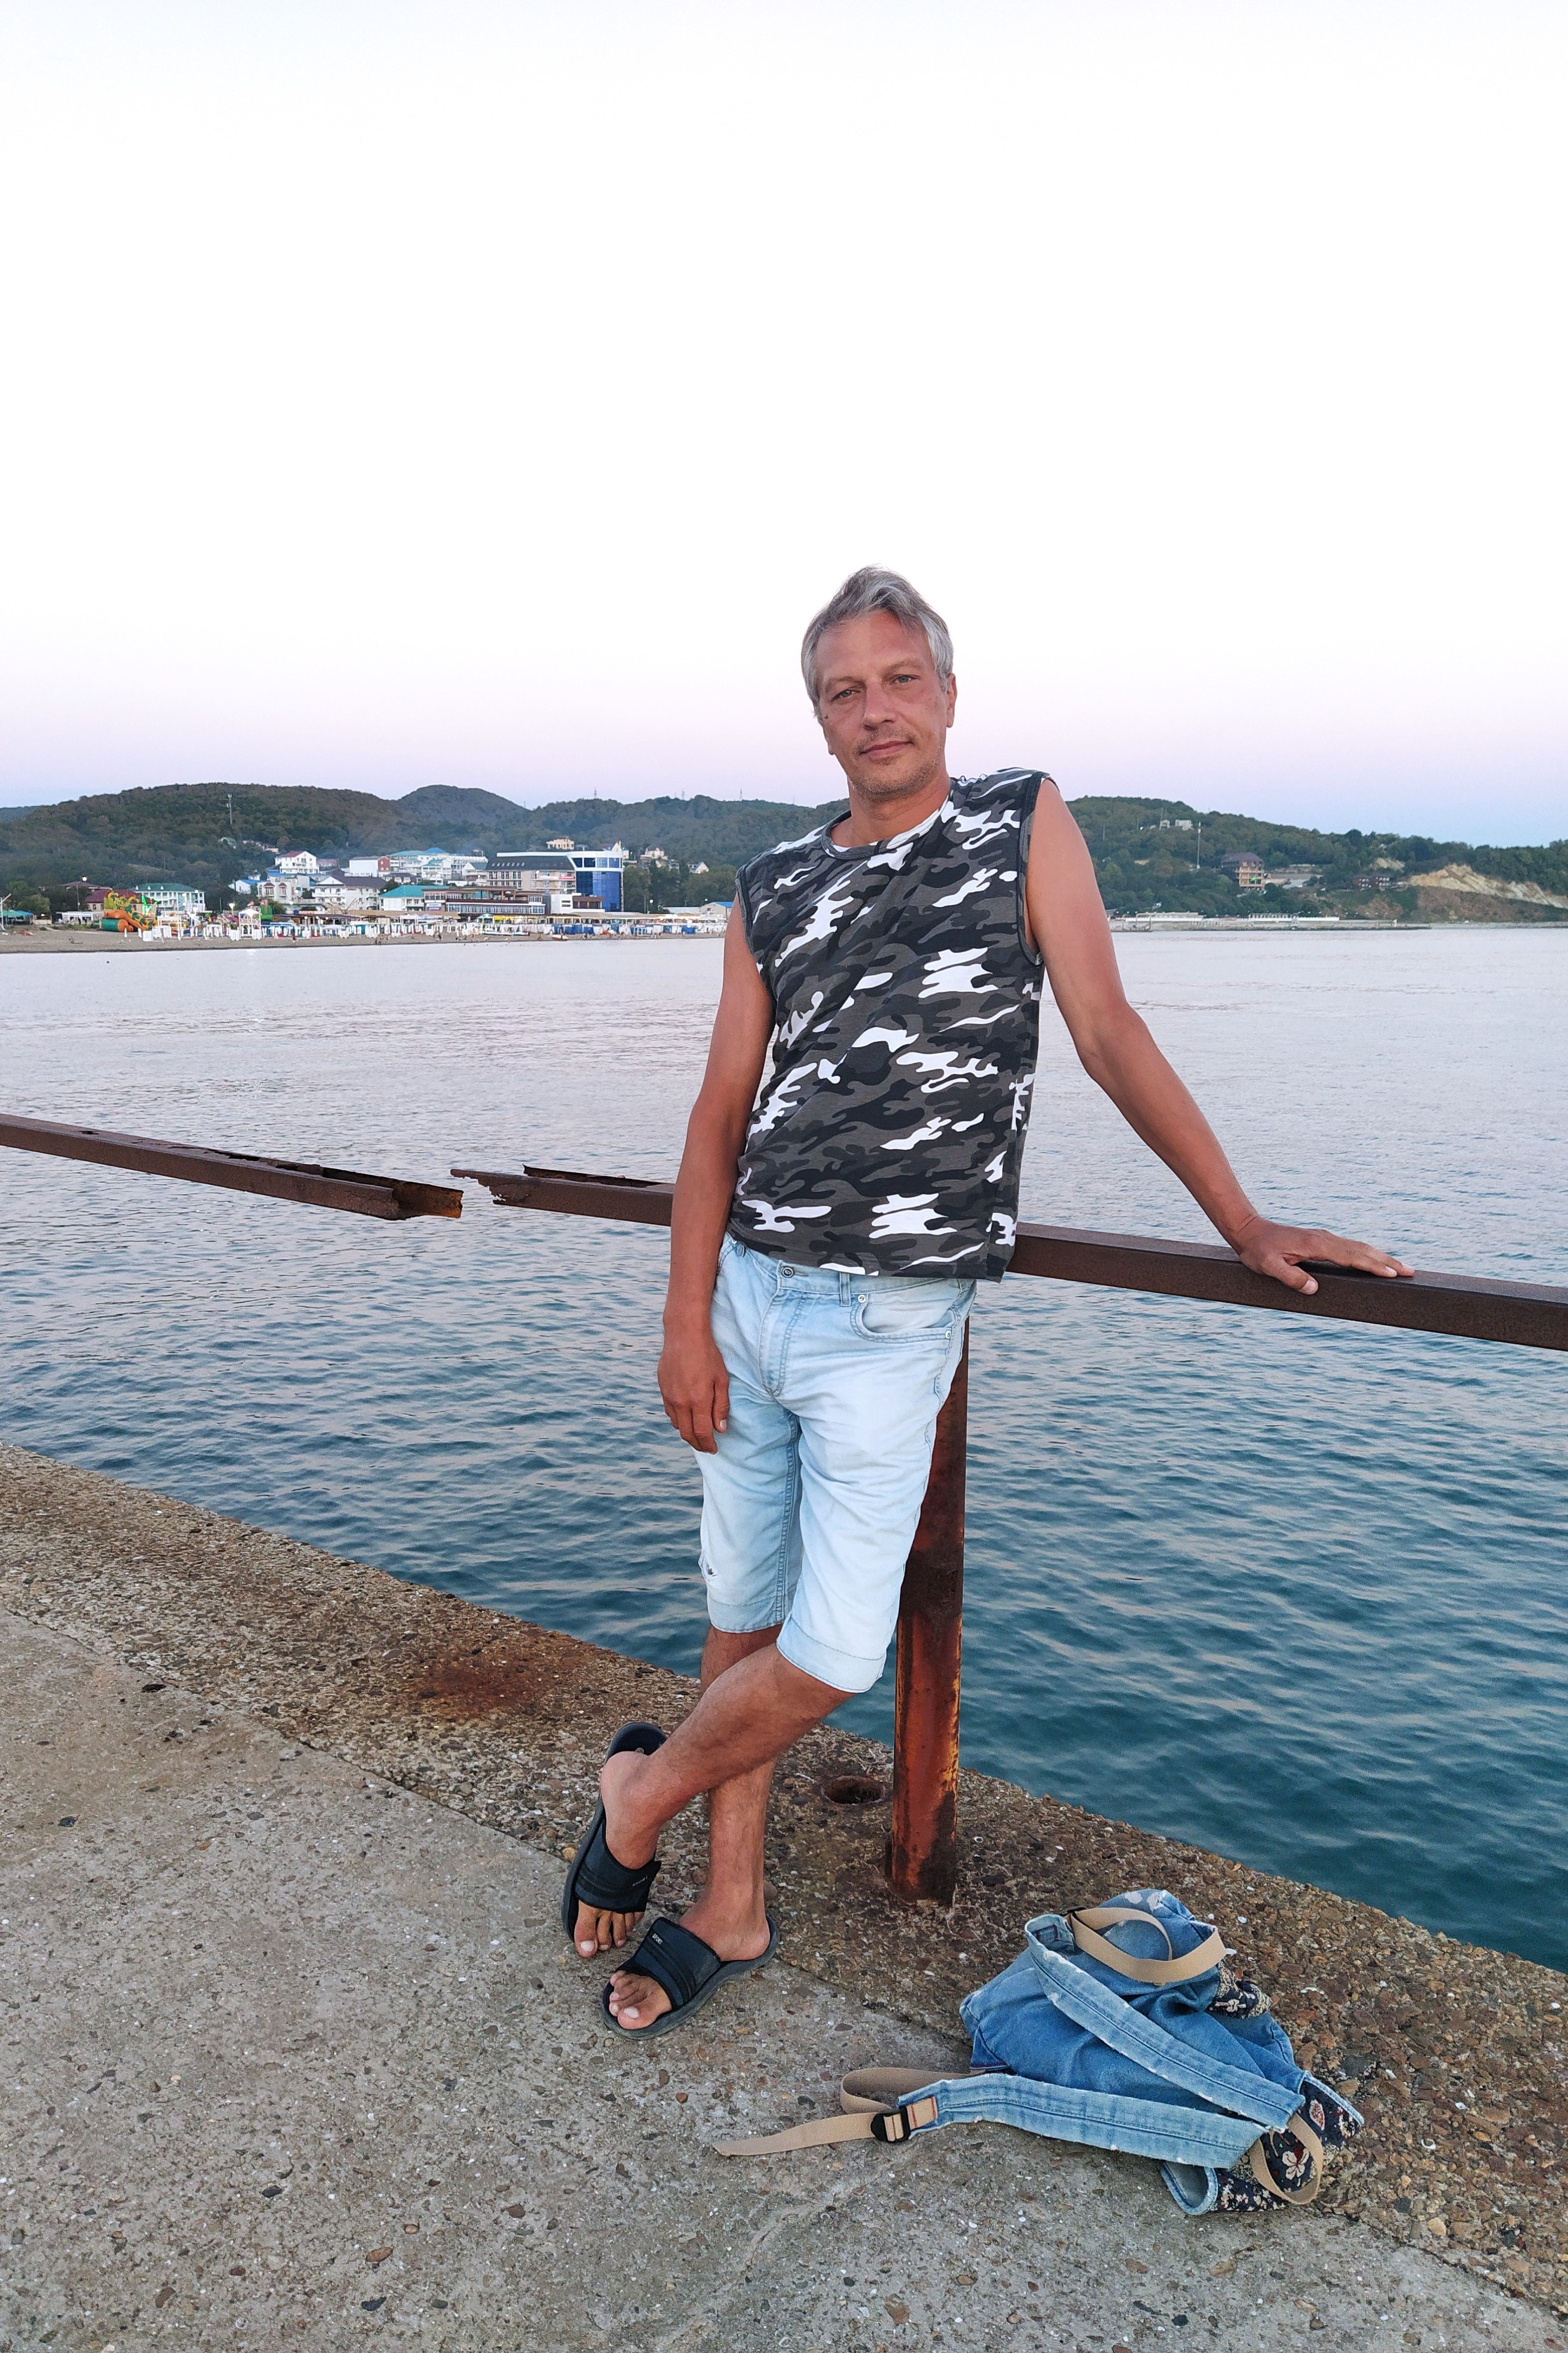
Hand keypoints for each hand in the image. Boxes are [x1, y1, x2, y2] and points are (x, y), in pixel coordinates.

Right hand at [658, 1325, 731, 1452]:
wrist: (684, 1334)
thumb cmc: (708, 1354)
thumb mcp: (722, 1380)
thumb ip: (721, 1406)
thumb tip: (720, 1429)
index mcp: (697, 1400)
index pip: (702, 1433)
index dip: (708, 1445)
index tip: (714, 1449)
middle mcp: (680, 1401)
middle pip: (687, 1433)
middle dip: (697, 1444)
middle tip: (706, 1447)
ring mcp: (668, 1395)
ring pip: (677, 1424)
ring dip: (687, 1432)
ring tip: (698, 1433)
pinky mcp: (662, 1388)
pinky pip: (669, 1411)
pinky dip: (679, 1419)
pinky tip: (687, 1416)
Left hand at [1231, 1214, 1412, 1295]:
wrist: (1249, 1230)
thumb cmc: (1258, 1251)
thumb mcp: (1268, 1267)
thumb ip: (1290, 1278)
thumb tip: (1313, 1289)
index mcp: (1316, 1245)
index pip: (1351, 1257)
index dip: (1372, 1266)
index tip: (1392, 1274)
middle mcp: (1325, 1239)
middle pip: (1363, 1250)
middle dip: (1387, 1261)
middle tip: (1410, 1272)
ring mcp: (1325, 1238)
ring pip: (1359, 1247)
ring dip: (1381, 1257)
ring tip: (1400, 1268)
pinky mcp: (1322, 1240)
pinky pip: (1351, 1247)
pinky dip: (1368, 1253)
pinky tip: (1374, 1260)